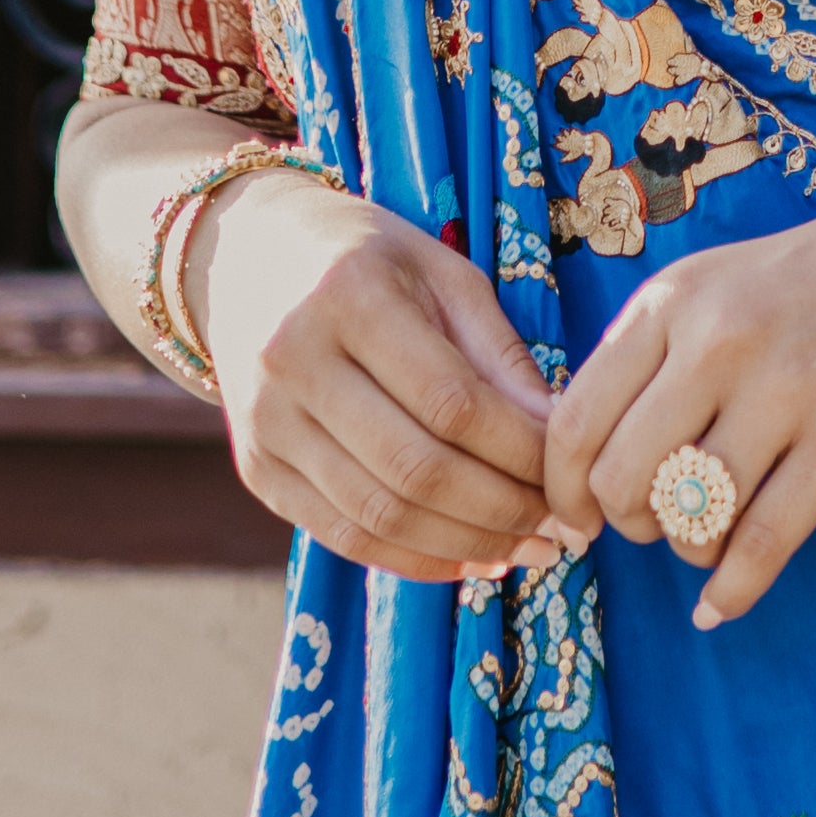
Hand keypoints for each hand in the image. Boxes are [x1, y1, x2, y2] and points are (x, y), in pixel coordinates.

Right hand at [197, 177, 560, 584]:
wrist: (245, 258)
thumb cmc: (367, 260)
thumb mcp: (442, 274)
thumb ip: (499, 353)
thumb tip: (558, 435)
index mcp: (349, 296)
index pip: (452, 403)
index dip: (521, 453)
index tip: (570, 474)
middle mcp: (294, 361)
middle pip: (415, 469)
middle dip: (502, 509)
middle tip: (560, 527)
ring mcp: (265, 423)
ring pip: (379, 516)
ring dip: (466, 544)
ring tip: (527, 548)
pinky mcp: (257, 470)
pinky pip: (342, 535)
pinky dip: (414, 558)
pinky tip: (470, 557)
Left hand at [542, 188, 815, 627]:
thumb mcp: (720, 282)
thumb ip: (652, 352)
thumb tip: (587, 452)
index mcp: (673, 301)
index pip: (574, 420)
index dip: (562, 490)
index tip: (576, 517)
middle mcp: (717, 341)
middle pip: (622, 481)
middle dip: (629, 522)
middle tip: (657, 520)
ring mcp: (785, 390)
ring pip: (689, 519)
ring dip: (690, 550)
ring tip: (710, 538)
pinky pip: (763, 543)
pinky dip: (731, 590)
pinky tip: (720, 604)